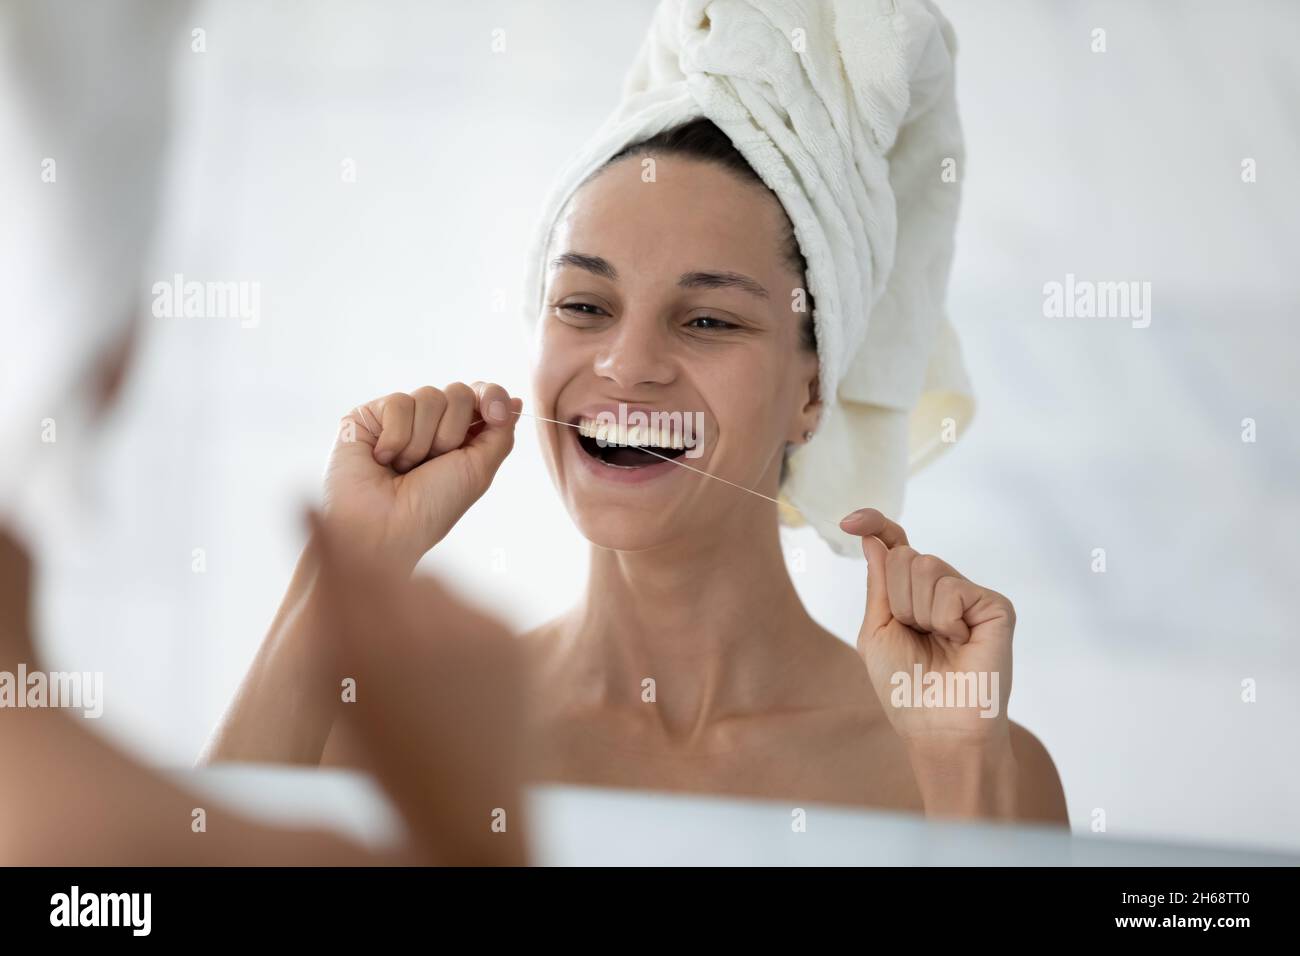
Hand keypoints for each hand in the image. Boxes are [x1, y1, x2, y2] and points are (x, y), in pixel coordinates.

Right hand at [309, 509, 527, 865]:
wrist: (471, 808)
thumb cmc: (394, 758)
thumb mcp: (350, 699)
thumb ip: (340, 630)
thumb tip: (339, 568)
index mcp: (367, 653)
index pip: (342, 569)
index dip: (323, 532)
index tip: (306, 500)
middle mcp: (420, 633)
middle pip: (390, 572)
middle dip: (382, 587)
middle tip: (385, 634)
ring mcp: (472, 629)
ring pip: (434, 586)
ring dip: (424, 609)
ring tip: (426, 669)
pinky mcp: (508, 635)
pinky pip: (471, 606)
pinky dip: (459, 627)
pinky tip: (458, 672)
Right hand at [323, 381, 520, 571]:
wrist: (384, 527)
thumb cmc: (430, 508)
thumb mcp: (479, 470)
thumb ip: (500, 433)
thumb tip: (515, 401)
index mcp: (460, 437)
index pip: (482, 394)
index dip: (492, 397)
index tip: (495, 416)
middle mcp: (430, 424)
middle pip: (459, 392)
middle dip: (452, 432)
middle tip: (434, 463)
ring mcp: (399, 419)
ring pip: (429, 395)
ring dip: (423, 441)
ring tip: (405, 467)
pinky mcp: (369, 416)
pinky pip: (398, 403)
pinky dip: (397, 437)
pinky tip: (383, 459)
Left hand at [840, 509, 1013, 748]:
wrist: (937, 727)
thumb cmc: (905, 687)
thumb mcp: (877, 631)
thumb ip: (878, 584)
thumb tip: (873, 539)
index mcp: (913, 594)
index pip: (896, 545)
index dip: (876, 525)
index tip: (850, 521)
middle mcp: (943, 589)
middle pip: (904, 556)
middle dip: (897, 599)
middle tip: (916, 635)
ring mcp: (970, 595)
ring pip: (926, 567)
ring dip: (918, 611)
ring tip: (938, 642)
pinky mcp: (994, 606)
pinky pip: (952, 588)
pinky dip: (944, 619)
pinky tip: (959, 642)